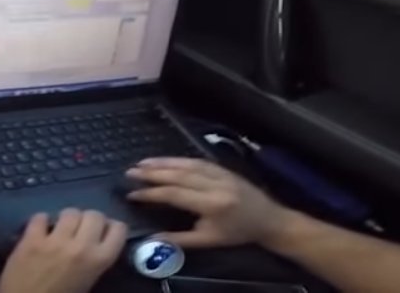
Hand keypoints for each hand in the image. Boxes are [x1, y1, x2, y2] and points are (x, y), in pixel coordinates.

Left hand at [0, 209, 127, 292]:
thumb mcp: (88, 283)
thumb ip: (95, 261)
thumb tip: (97, 242)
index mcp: (98, 261)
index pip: (118, 229)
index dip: (112, 227)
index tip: (104, 231)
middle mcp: (80, 246)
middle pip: (94, 214)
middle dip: (90, 220)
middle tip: (82, 230)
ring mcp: (55, 241)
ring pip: (70, 212)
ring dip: (68, 219)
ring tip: (62, 229)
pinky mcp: (31, 239)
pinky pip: (40, 217)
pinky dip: (41, 221)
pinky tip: (40, 231)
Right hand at [125, 158, 292, 247]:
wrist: (269, 220)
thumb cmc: (238, 233)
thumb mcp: (209, 240)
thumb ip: (180, 239)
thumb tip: (153, 238)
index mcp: (211, 204)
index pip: (174, 194)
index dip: (151, 193)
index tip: (132, 194)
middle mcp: (214, 185)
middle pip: (177, 175)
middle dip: (151, 173)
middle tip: (130, 172)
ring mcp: (219, 173)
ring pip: (185, 164)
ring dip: (161, 162)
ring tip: (141, 163)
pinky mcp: (222, 168)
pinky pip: (196, 160)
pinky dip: (177, 159)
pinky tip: (164, 160)